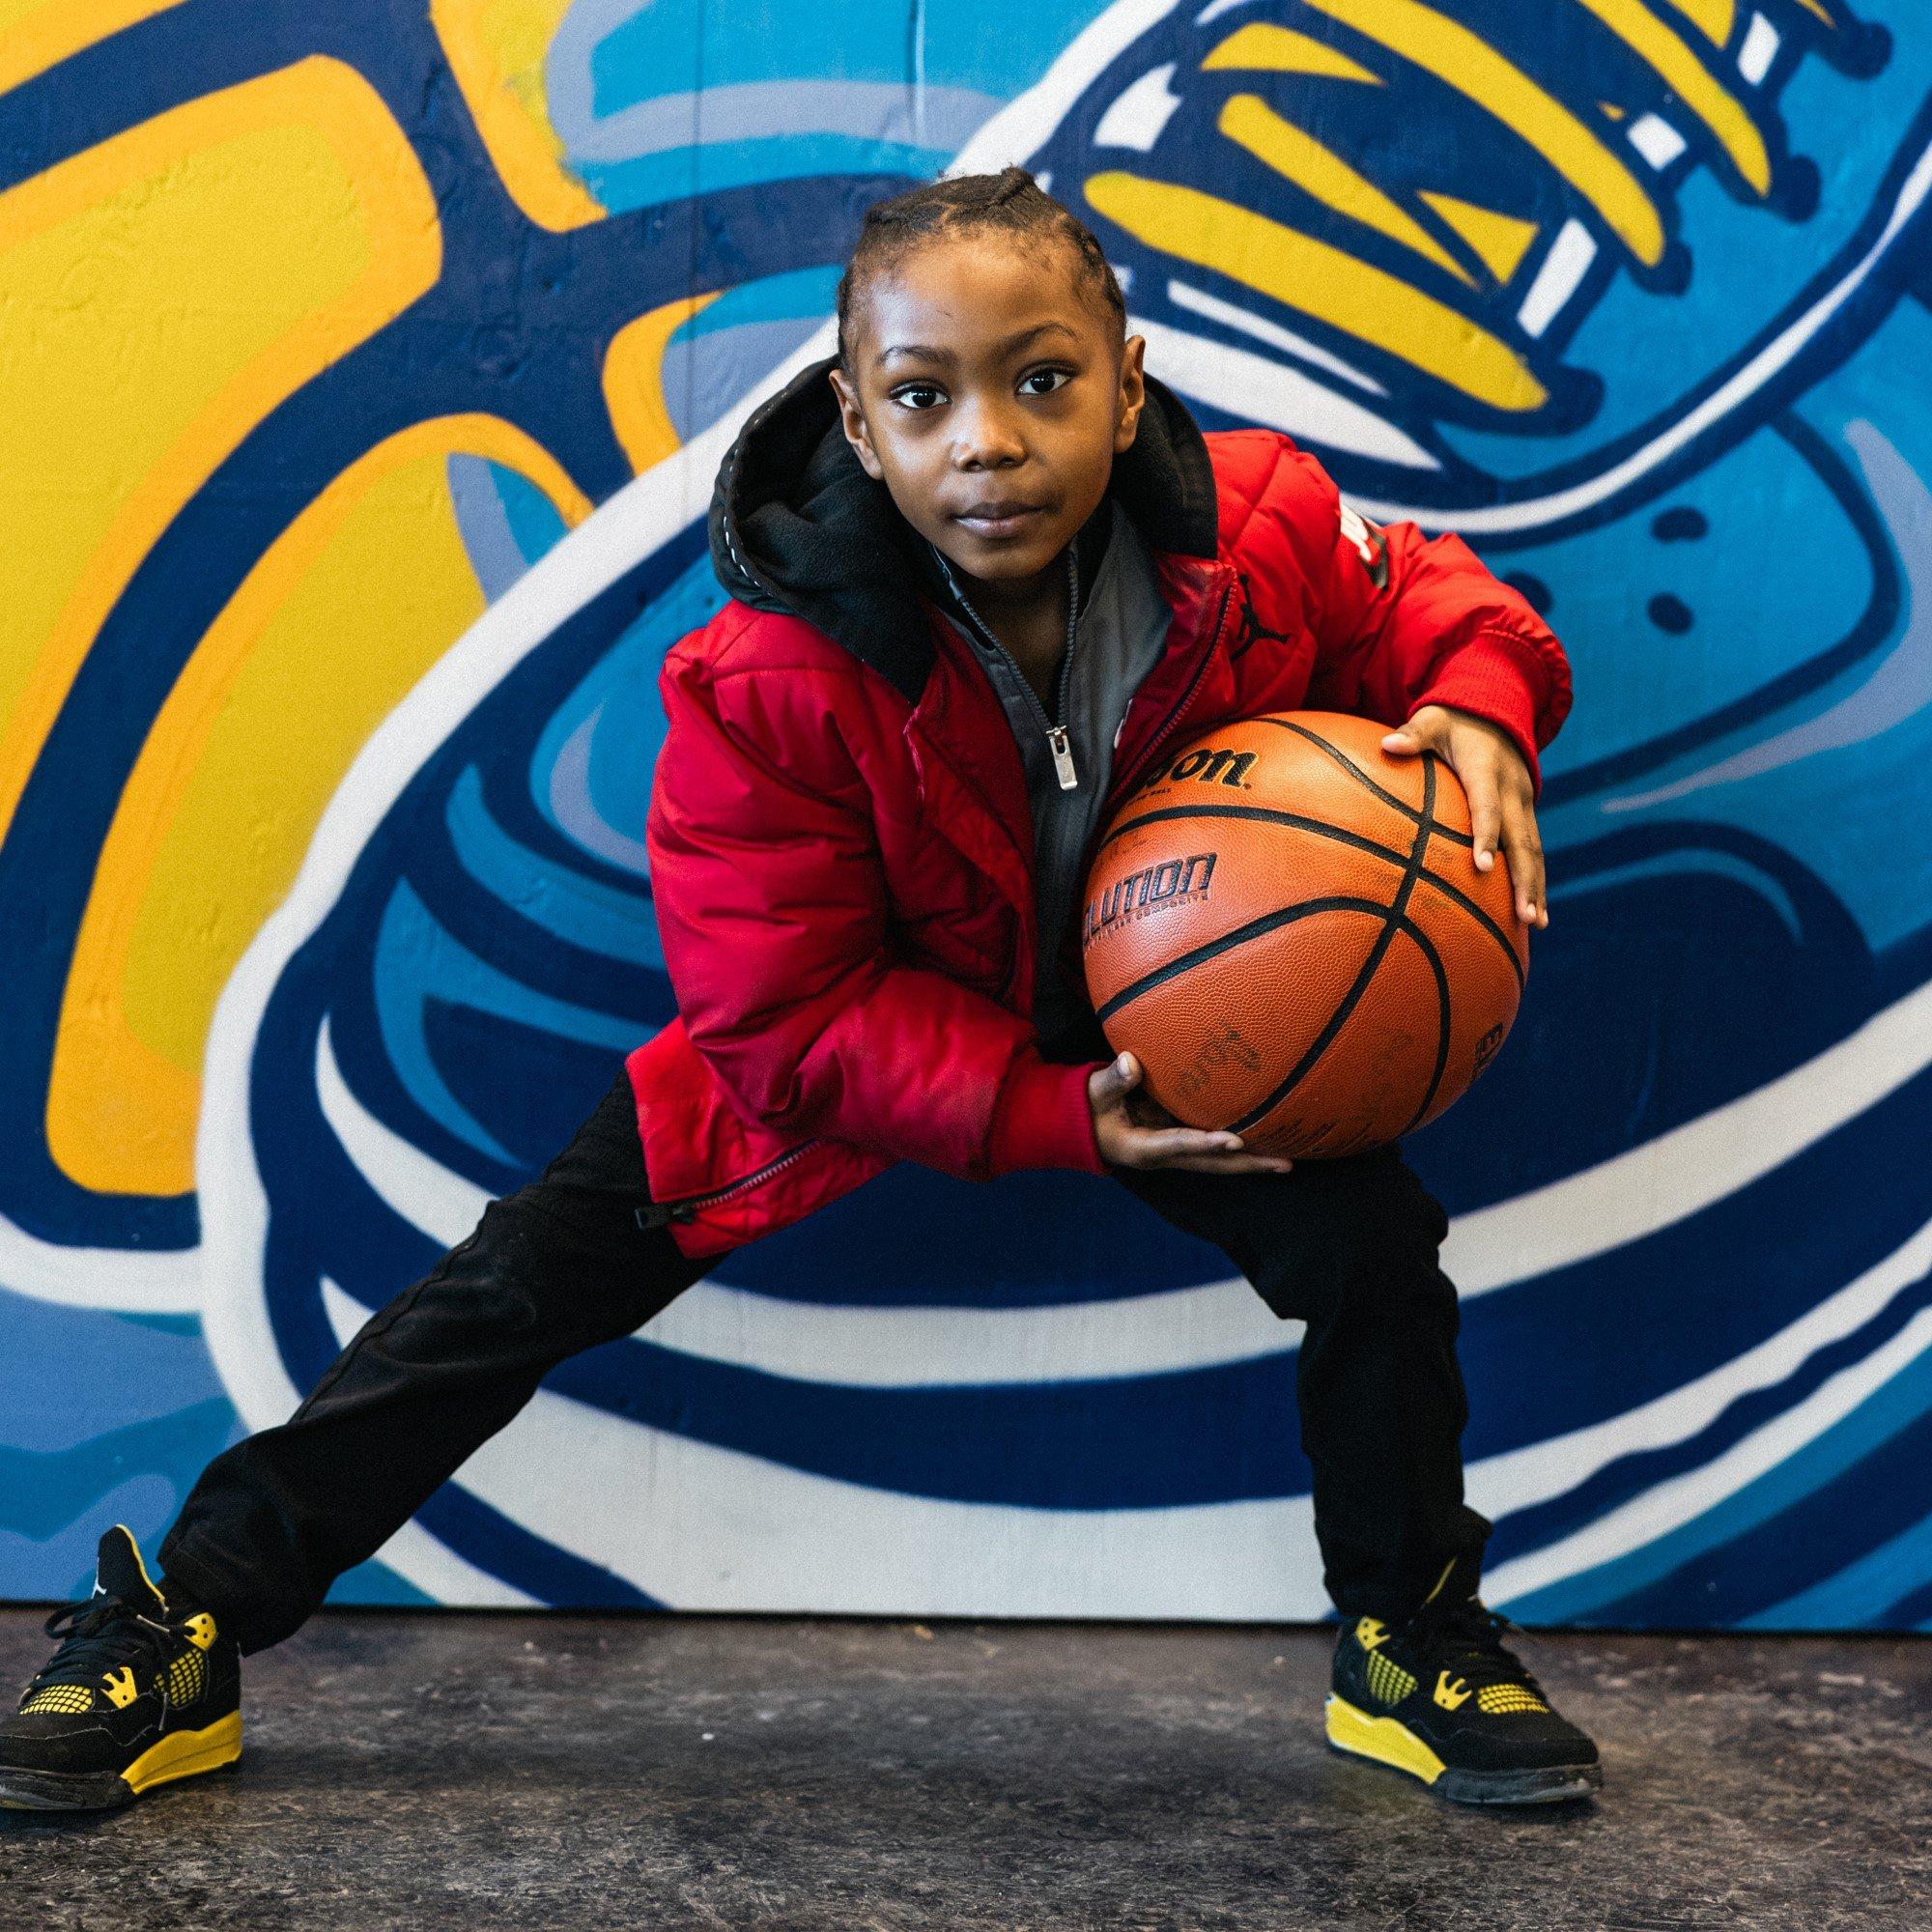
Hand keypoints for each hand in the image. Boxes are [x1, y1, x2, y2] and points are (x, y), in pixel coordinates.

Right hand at [1088, 1052, 1293, 1173]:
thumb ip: (1113, 1080)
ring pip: (1216, 1159)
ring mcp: (1173, 1151)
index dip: (1206, 1143)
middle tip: (1285, 1164)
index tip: (1236, 1140)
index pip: (1178, 1145)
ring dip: (1249, 1160)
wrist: (1078, 1128)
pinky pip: (1211, 1146)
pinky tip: (1262, 1137)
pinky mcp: (1176, 1141)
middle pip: (1211, 1164)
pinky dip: (1236, 1145)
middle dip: (1247, 1164)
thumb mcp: (1093, 1093)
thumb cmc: (1084, 1108)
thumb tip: (1131, 1062)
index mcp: (1142, 1148)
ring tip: (1287, 1158)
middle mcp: (1164, 1156)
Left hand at [1382, 704, 1547, 927]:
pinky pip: (1533, 850)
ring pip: (1534, 850)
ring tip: (1535, 924)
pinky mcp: (1526, 813)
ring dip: (1536, 887)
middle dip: (1524, 879)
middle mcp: (1513, 791)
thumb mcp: (1433, 720)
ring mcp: (1524, 804)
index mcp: (1487, 771)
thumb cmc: (1454, 721)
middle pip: (1522, 840)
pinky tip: (1534, 913)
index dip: (1486, 835)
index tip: (1484, 867)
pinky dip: (1536, 880)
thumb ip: (1413, 735)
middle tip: (1524, 916)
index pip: (1487, 806)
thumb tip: (1386, 744)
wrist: (1496, 711)